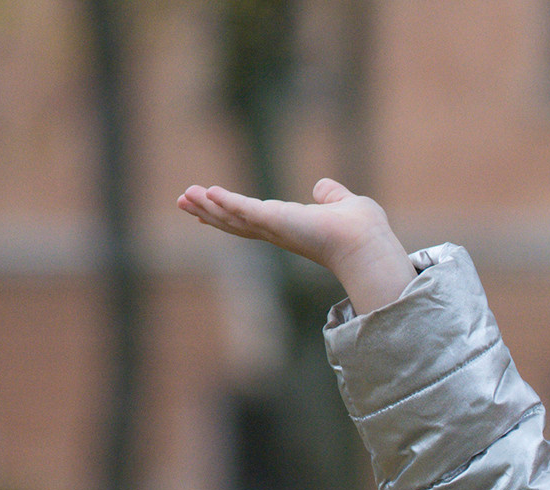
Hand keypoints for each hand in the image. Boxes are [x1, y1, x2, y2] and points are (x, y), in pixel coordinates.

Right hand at [176, 177, 415, 314]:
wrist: (367, 242)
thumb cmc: (362, 230)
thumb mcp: (344, 204)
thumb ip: (332, 196)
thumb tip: (323, 187)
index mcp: (291, 227)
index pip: (254, 220)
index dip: (230, 212)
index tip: (209, 204)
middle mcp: (278, 231)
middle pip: (234, 222)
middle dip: (208, 211)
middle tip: (182, 201)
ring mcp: (275, 228)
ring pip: (233, 218)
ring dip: (208, 207)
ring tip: (184, 196)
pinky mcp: (275, 221)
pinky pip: (244, 210)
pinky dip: (226, 202)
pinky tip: (207, 193)